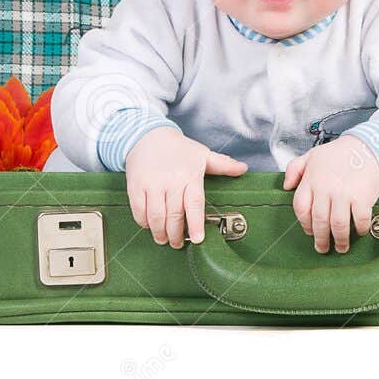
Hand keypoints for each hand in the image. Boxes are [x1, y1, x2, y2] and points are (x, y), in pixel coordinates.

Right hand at [124, 127, 247, 248]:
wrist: (147, 135)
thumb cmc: (178, 148)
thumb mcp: (202, 154)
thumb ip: (223, 165)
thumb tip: (243, 169)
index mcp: (190, 175)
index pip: (194, 204)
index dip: (196, 224)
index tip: (197, 239)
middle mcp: (171, 181)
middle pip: (174, 215)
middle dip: (176, 235)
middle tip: (178, 243)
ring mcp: (152, 184)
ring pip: (156, 217)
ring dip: (160, 233)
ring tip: (164, 239)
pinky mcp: (135, 186)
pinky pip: (139, 211)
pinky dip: (144, 223)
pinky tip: (150, 226)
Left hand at [281, 136, 378, 253]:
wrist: (367, 146)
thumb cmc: (339, 154)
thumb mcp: (312, 155)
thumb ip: (294, 169)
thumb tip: (286, 186)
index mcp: (311, 180)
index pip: (301, 208)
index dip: (305, 224)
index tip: (310, 232)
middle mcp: (326, 188)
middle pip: (319, 221)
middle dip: (320, 239)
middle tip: (322, 248)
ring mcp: (344, 193)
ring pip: (337, 225)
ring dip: (339, 240)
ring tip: (340, 247)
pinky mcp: (362, 197)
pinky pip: (359, 220)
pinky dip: (359, 230)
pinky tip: (359, 232)